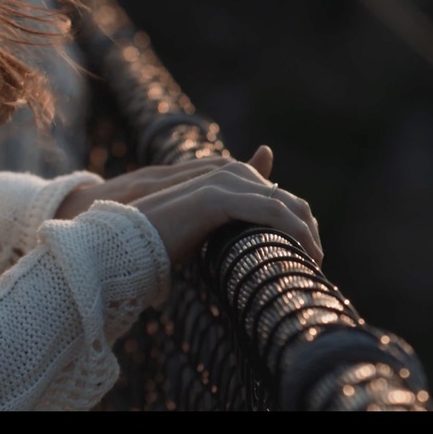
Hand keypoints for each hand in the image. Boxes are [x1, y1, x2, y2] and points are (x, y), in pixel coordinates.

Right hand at [58, 146, 321, 266]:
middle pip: (280, 194)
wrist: (117, 244)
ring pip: (279, 201)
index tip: (305, 248)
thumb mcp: (193, 236)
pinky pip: (267, 210)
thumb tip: (222, 250)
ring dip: (303, 229)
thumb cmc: (148, 244)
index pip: (268, 190)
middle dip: (303, 222)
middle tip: (315, 258)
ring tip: (314, 259)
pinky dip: (290, 229)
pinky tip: (302, 251)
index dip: (291, 214)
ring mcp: (217, 182)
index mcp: (215, 180)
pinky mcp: (214, 197)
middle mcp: (221, 174)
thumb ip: (212, 229)